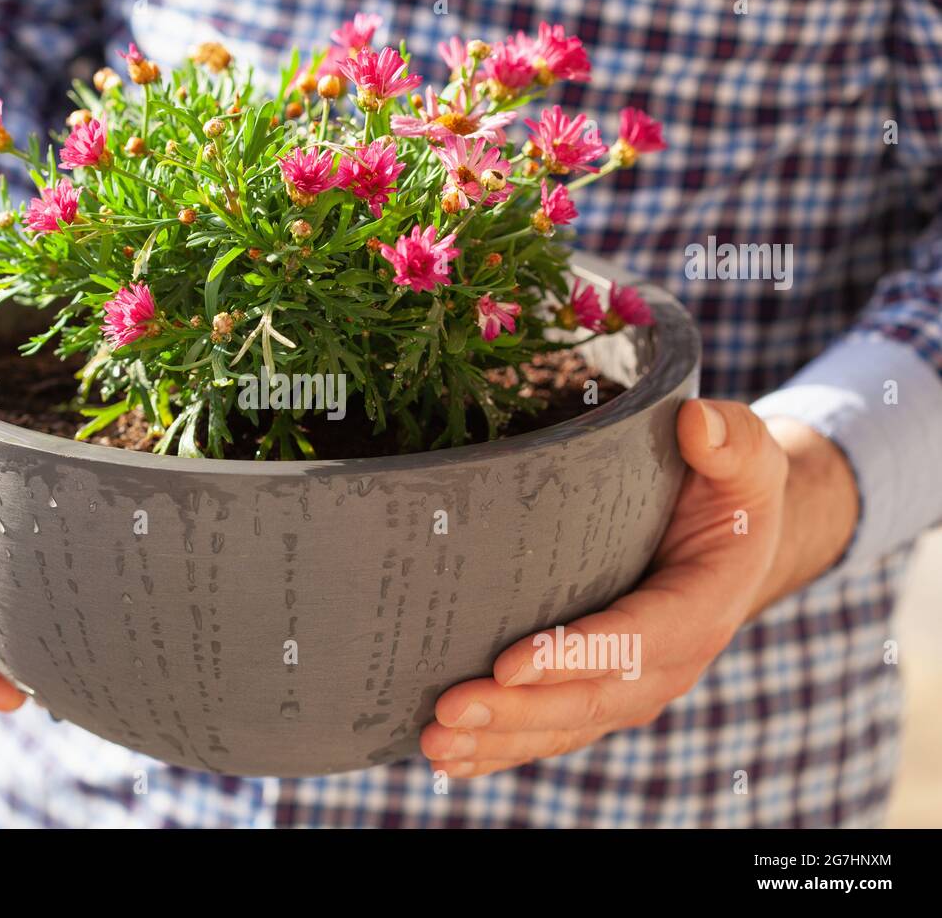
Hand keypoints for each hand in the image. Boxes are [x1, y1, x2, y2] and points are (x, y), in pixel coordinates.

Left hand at [422, 398, 858, 778]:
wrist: (734, 540)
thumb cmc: (730, 491)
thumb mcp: (747, 457)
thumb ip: (731, 440)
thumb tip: (696, 422)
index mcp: (703, 606)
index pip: (638, 638)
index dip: (577, 654)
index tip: (511, 663)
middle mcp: (669, 662)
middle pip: (591, 700)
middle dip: (519, 711)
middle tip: (450, 710)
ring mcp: (634, 688)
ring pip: (566, 727)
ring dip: (499, 741)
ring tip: (435, 744)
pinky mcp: (601, 696)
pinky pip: (553, 732)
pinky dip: (502, 750)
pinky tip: (450, 758)